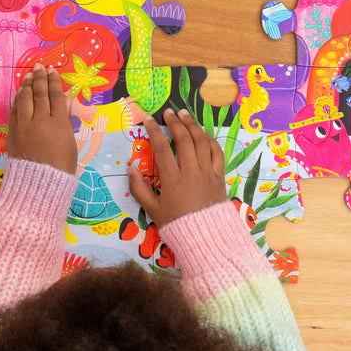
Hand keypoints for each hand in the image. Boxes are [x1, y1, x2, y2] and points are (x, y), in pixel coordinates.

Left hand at [7, 64, 77, 174]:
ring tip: (28, 75)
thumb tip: (66, 101)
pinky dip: (17, 100)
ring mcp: (24, 126)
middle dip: (39, 78)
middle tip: (39, 67)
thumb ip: (66, 120)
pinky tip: (19, 94)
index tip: (52, 71)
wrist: (39, 185)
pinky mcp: (13, 133)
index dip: (54, 82)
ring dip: (26, 86)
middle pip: (40, 94)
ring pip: (24, 100)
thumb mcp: (70, 143)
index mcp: (59, 124)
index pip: (56, 96)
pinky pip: (14, 112)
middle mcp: (41, 121)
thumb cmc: (61, 168)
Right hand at [127, 109, 226, 227]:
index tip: (148, 119)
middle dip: (175, 122)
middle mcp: (191, 172)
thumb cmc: (177, 224)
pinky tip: (203, 134)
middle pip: (184, 139)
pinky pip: (217, 152)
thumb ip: (139, 188)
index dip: (154, 131)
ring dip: (193, 126)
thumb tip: (130, 168)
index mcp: (173, 179)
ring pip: (202, 142)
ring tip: (185, 115)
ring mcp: (208, 173)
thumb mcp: (152, 209)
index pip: (161, 148)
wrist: (206, 237)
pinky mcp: (220, 177)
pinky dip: (210, 140)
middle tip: (169, 112)